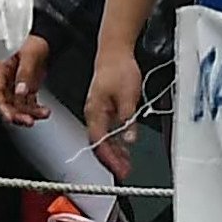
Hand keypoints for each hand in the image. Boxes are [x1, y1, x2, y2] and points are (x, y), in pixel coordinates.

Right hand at [0, 33, 55, 125]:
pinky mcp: (26, 89)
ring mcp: (16, 86)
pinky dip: (35, 110)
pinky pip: (28, 104)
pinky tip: (43, 112)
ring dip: (29, 113)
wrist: (44, 36)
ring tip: (42, 114)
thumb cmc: (31, 39)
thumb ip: (24, 73)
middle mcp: (6, 81)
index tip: (10, 117)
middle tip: (28, 120)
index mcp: (0, 70)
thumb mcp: (29, 54)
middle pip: (7, 103)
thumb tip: (20, 91)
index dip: (2, 107)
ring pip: (18, 106)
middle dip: (17, 115)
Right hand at [84, 43, 145, 169]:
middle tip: (124, 171)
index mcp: (95, 111)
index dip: (109, 159)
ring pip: (103, 137)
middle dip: (111, 159)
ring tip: (126, 163)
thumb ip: (128, 119)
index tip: (120, 169)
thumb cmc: (118, 68)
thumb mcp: (128, 96)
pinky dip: (115, 139)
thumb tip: (129, 139)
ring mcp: (97, 111)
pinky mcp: (104, 107)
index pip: (99, 142)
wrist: (114, 50)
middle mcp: (93, 113)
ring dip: (114, 151)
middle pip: (99, 143)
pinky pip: (107, 129)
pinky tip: (124, 145)